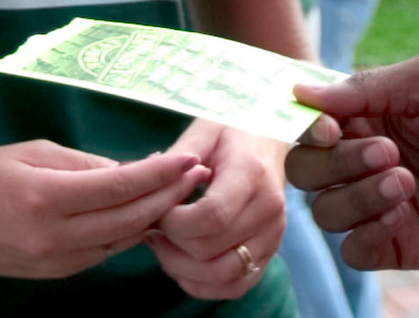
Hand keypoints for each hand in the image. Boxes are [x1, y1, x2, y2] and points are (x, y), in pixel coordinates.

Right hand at [0, 139, 207, 278]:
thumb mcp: (32, 152)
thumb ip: (84, 163)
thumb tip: (130, 170)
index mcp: (45, 197)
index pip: (118, 186)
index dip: (158, 174)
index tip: (187, 159)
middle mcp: (53, 236)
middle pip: (127, 219)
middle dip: (167, 197)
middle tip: (197, 175)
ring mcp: (54, 261)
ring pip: (119, 241)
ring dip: (152, 217)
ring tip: (179, 193)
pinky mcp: (54, 274)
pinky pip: (101, 253)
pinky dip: (126, 234)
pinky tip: (142, 214)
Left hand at [151, 119, 286, 298]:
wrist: (271, 140)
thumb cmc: (233, 131)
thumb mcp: (204, 131)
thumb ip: (177, 158)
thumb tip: (145, 182)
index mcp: (251, 174)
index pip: (212, 216)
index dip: (174, 223)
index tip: (158, 210)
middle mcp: (268, 210)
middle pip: (211, 251)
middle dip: (171, 245)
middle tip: (153, 228)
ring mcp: (273, 236)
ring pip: (224, 277)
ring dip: (183, 270)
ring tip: (164, 247)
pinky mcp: (269, 254)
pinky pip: (236, 286)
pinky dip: (204, 285)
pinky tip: (183, 264)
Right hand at [289, 52, 418, 269]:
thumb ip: (367, 87)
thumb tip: (300, 90)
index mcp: (369, 116)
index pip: (310, 128)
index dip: (308, 130)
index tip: (330, 126)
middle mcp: (367, 161)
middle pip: (308, 173)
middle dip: (336, 163)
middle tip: (388, 151)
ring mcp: (383, 205)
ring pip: (327, 212)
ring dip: (357, 196)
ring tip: (405, 179)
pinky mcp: (404, 243)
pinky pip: (355, 251)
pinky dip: (366, 231)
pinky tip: (403, 210)